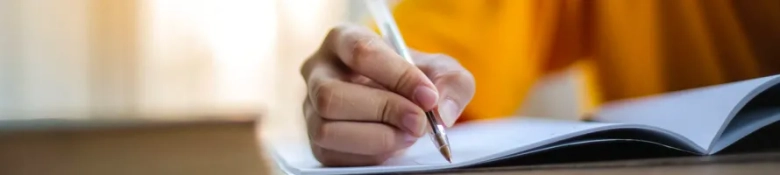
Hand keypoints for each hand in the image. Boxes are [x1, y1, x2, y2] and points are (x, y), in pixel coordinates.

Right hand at [300, 24, 474, 165]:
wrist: (403, 104)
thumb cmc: (415, 79)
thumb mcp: (441, 71)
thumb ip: (451, 83)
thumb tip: (441, 111)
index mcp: (343, 39)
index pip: (361, 52)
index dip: (397, 76)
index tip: (428, 96)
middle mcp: (318, 72)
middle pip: (332, 95)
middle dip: (382, 112)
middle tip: (419, 122)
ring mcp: (311, 109)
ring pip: (327, 129)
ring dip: (376, 138)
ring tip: (408, 135)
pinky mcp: (317, 142)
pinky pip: (332, 156)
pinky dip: (369, 156)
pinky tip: (392, 146)